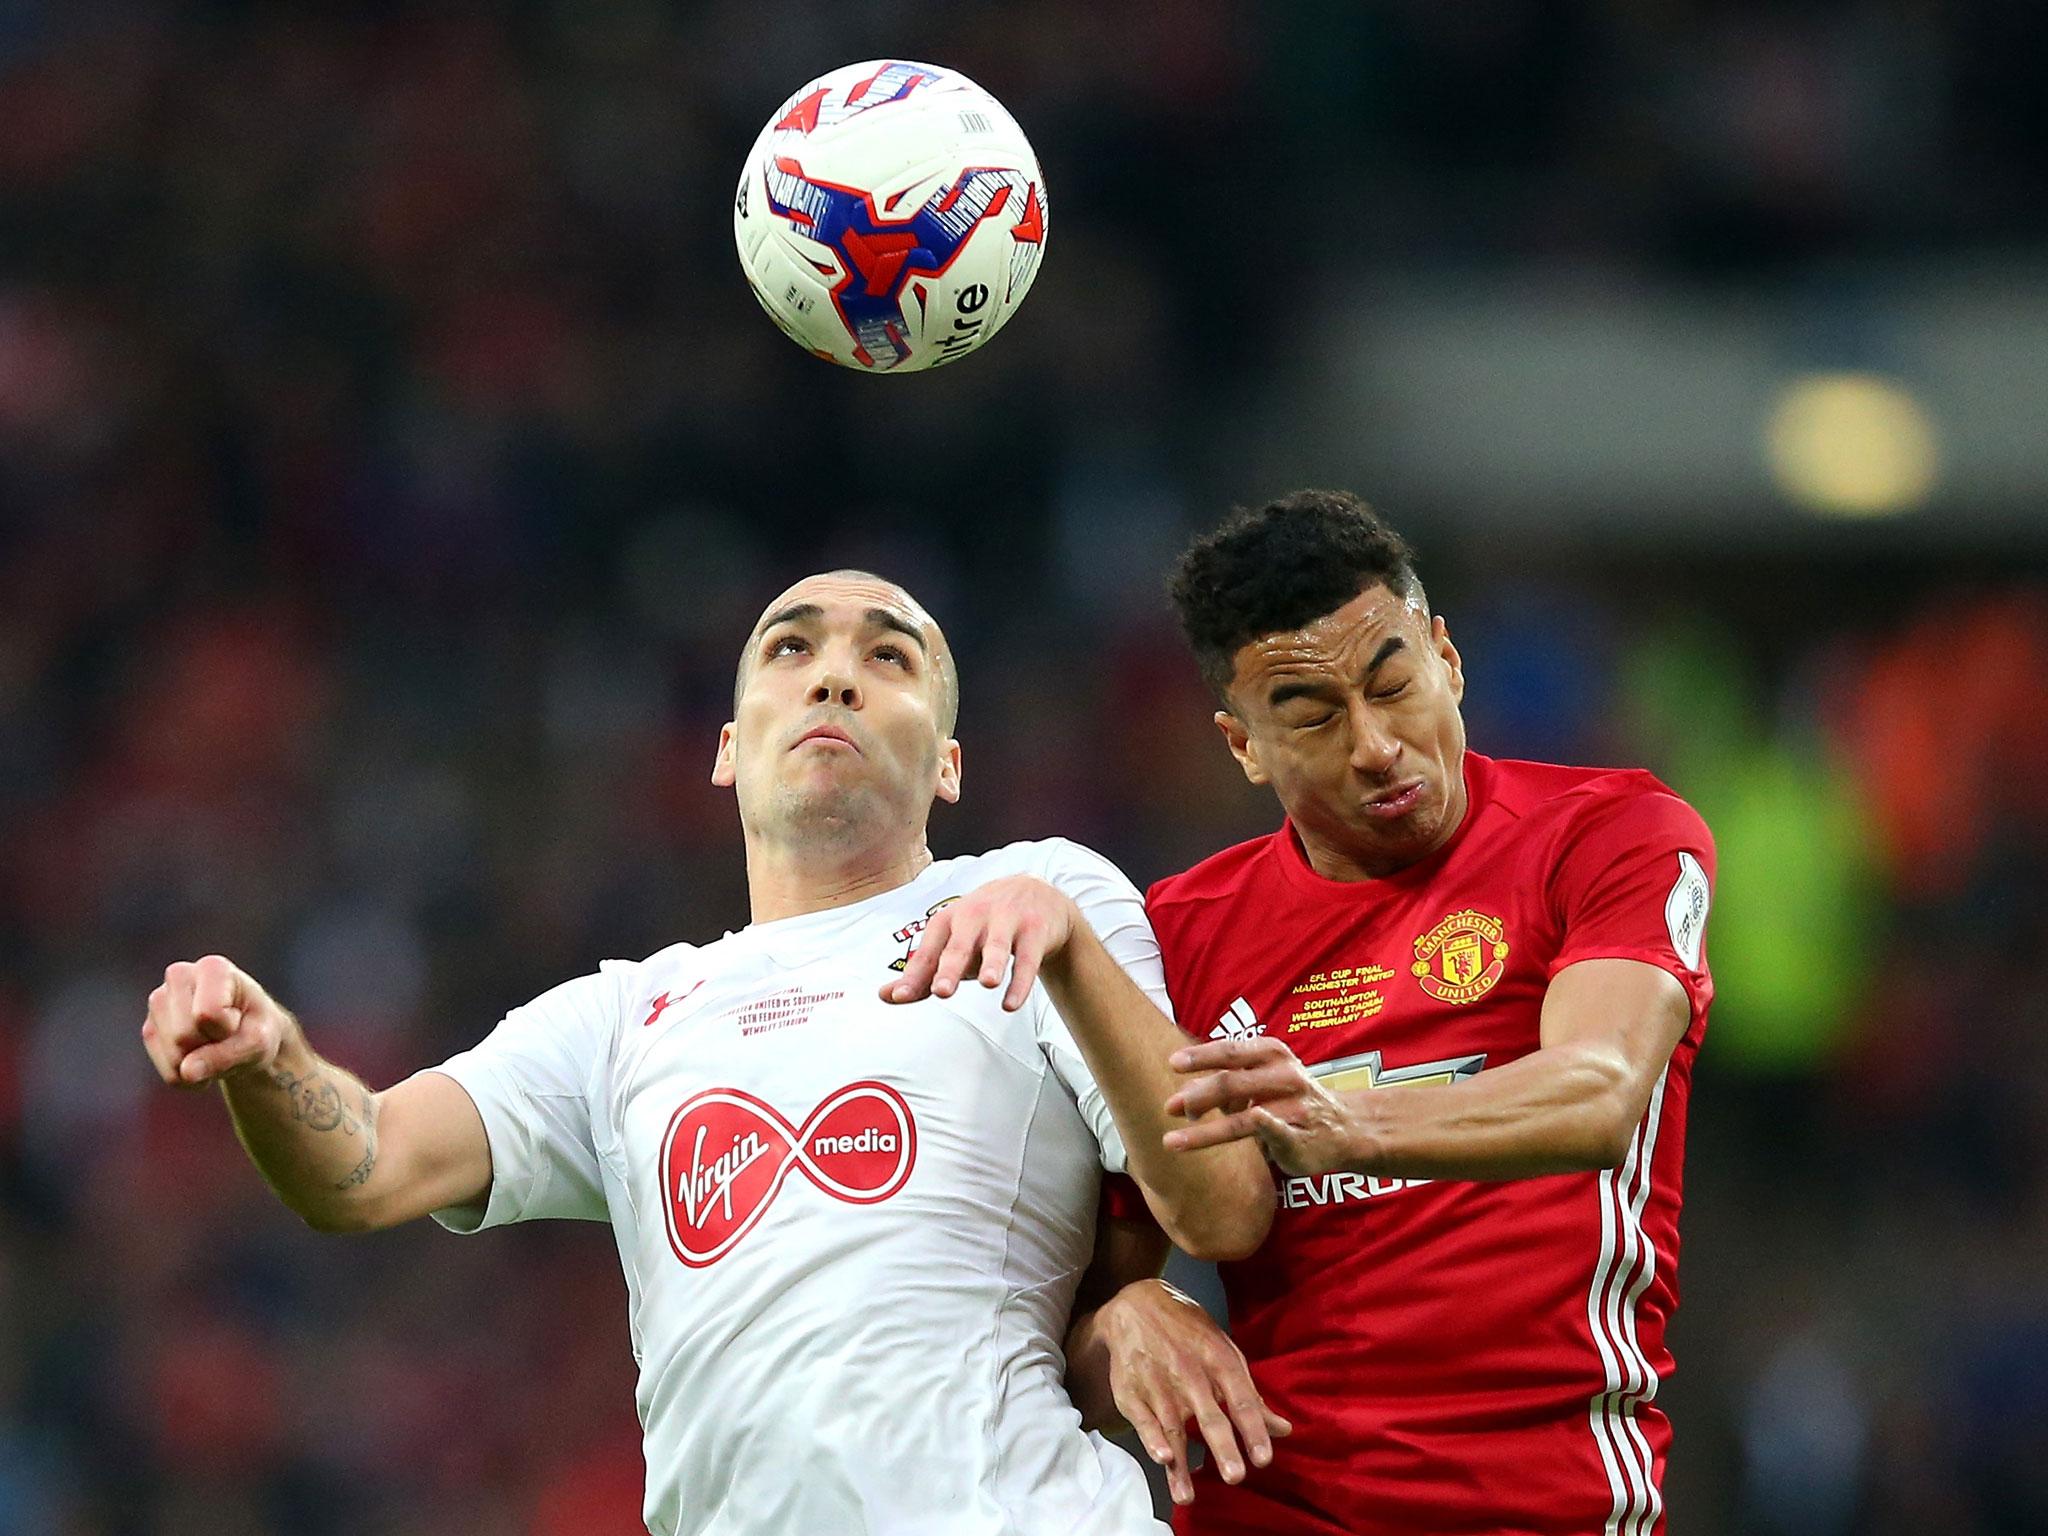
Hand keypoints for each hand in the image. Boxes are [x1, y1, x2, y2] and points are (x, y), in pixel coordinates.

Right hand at [141, 955, 293, 1087]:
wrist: (248, 1036)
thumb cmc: (257, 1029)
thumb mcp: (258, 1042)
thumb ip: (227, 1055)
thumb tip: (186, 1071)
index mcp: (212, 968)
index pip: (208, 1014)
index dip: (227, 1029)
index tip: (239, 1020)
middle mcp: (179, 977)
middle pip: (184, 1036)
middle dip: (211, 1047)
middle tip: (228, 1036)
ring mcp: (159, 1002)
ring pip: (175, 1055)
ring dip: (201, 1064)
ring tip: (216, 1046)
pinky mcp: (150, 1029)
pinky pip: (170, 1073)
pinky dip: (191, 1076)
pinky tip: (202, 1060)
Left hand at [879, 876, 1077, 1010]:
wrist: (1036, 894)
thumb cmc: (984, 927)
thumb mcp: (953, 943)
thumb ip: (922, 973)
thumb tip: (885, 996)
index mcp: (949, 920)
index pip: (928, 951)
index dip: (914, 975)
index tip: (899, 997)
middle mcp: (974, 916)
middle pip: (959, 945)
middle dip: (950, 968)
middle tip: (941, 991)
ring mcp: (1007, 921)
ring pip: (997, 946)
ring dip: (992, 963)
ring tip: (988, 983)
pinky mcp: (1034, 930)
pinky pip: (1027, 959)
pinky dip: (1021, 983)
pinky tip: (1011, 1003)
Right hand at [1094, 1279, 1290, 1504]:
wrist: (1135, 1305)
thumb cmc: (1189, 1333)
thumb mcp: (1224, 1351)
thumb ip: (1250, 1395)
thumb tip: (1283, 1430)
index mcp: (1219, 1360)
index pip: (1241, 1400)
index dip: (1253, 1430)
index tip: (1264, 1459)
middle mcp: (1190, 1373)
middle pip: (1209, 1416)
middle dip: (1223, 1447)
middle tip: (1236, 1476)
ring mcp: (1158, 1383)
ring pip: (1173, 1428)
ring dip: (1180, 1464)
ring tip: (1187, 1496)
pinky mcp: (1131, 1392)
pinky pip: (1143, 1420)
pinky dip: (1150, 1439)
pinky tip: (1162, 1458)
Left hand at [1163, 1036, 1360, 1175]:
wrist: (1345, 1127)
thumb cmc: (1291, 1097)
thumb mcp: (1265, 1076)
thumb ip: (1228, 1079)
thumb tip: (1185, 1090)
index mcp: (1272, 1054)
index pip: (1231, 1051)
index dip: (1201, 1057)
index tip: (1173, 1063)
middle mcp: (1284, 1076)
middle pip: (1231, 1083)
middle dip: (1197, 1096)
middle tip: (1169, 1107)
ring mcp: (1293, 1107)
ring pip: (1243, 1118)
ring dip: (1205, 1132)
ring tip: (1172, 1141)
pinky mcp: (1300, 1138)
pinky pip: (1278, 1132)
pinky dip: (1268, 1125)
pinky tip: (1257, 1118)